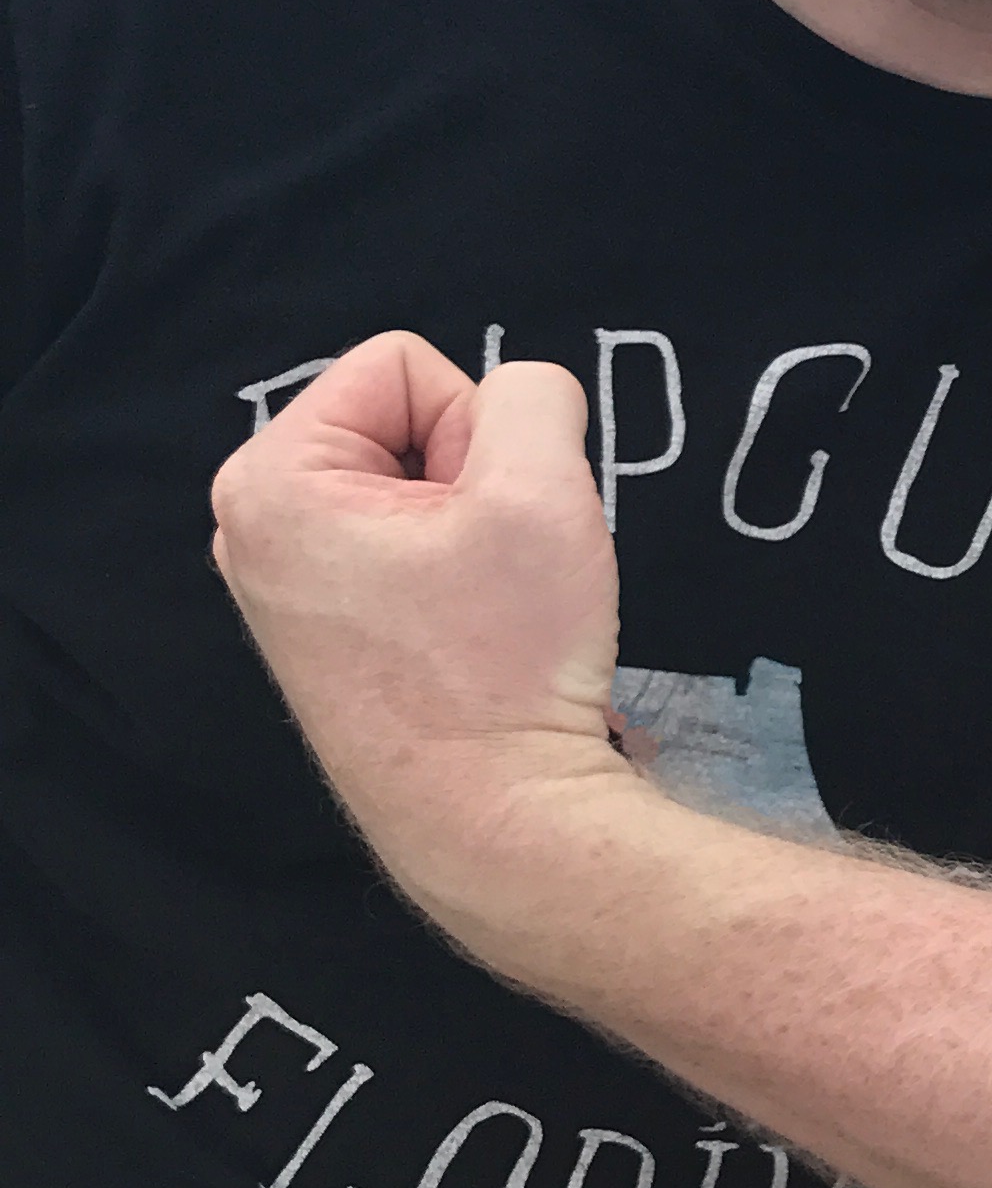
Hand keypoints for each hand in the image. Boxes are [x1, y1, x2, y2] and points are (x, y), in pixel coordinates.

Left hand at [209, 335, 630, 950]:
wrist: (498, 823)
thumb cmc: (505, 664)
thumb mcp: (543, 488)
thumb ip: (534, 394)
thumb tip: (526, 400)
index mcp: (270, 480)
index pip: (405, 365)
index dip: (477, 428)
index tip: (484, 521)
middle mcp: (251, 529)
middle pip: (401, 422)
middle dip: (471, 477)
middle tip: (488, 569)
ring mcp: (282, 586)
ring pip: (414, 486)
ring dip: (472, 529)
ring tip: (483, 607)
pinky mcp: (322, 632)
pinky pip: (405, 549)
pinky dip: (455, 577)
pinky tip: (469, 638)